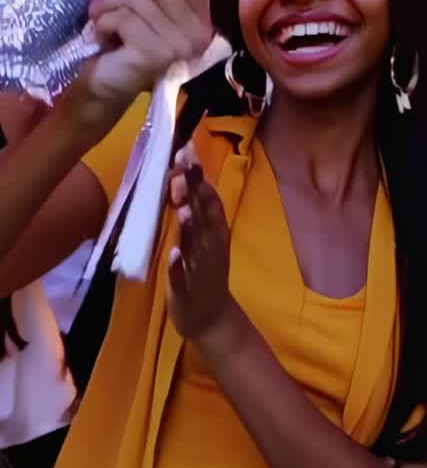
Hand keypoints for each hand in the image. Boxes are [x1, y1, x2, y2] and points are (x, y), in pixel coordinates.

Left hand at [78, 0, 211, 113]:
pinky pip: (124, 16)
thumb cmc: (122, 39)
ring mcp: (181, 45)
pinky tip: (101, 36)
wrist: (104, 85)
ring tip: (97, 17)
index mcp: (201, 15)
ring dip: (106, 3)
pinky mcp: (156, 54)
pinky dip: (103, 22)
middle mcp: (199, 31)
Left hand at [166, 142, 234, 342]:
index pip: (208, 196)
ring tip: (181, 205)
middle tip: (182, 162)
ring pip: (195, 243)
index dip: (198, 173)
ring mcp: (200, 267)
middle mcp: (210, 245)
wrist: (212, 319)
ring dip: (190, 224)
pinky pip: (182, 277)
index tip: (186, 148)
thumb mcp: (204, 237)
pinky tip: (171, 254)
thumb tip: (188, 175)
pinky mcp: (187, 290)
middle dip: (193, 188)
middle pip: (203, 213)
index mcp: (214, 231)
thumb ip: (197, 210)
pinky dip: (178, 266)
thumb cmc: (204, 272)